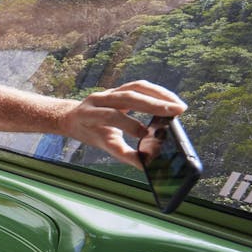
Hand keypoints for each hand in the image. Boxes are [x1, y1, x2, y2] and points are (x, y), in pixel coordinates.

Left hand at [59, 80, 185, 167]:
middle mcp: (99, 98)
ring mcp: (109, 90)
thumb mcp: (102, 144)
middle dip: (153, 104)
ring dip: (159, 94)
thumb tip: (145, 165)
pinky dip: (156, 92)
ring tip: (178, 106)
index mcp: (89, 113)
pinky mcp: (119, 88)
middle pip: (127, 97)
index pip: (111, 115)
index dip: (129, 124)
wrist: (73, 117)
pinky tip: (170, 100)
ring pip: (136, 87)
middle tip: (176, 112)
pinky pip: (139, 86)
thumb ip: (122, 153)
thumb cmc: (90, 132)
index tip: (146, 135)